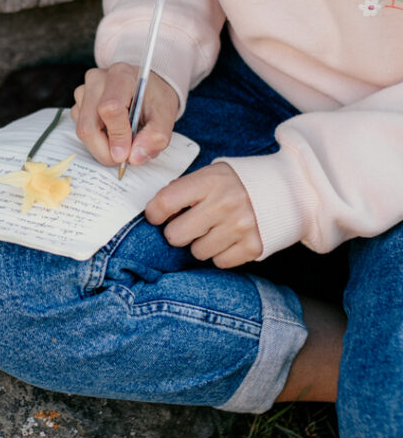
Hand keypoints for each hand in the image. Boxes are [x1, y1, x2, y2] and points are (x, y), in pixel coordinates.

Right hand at [71, 63, 178, 166]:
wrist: (147, 90)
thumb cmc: (154, 99)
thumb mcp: (166, 115)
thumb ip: (155, 136)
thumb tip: (135, 157)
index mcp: (121, 76)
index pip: (109, 108)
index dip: (117, 136)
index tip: (127, 154)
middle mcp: (97, 80)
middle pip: (89, 126)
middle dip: (105, 150)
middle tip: (124, 157)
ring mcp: (84, 91)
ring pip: (82, 131)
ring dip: (102, 146)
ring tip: (122, 140)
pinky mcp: (78, 104)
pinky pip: (80, 131)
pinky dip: (97, 141)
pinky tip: (112, 133)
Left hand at [145, 162, 262, 267]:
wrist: (284, 189)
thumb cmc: (237, 183)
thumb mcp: (210, 174)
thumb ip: (184, 190)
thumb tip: (158, 212)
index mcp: (210, 181)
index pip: (165, 202)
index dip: (154, 213)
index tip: (156, 216)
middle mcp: (224, 204)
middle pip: (176, 235)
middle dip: (178, 232)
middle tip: (190, 224)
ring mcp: (240, 227)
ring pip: (197, 252)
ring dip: (201, 243)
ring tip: (215, 229)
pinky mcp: (253, 246)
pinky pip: (219, 262)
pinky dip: (221, 253)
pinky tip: (229, 238)